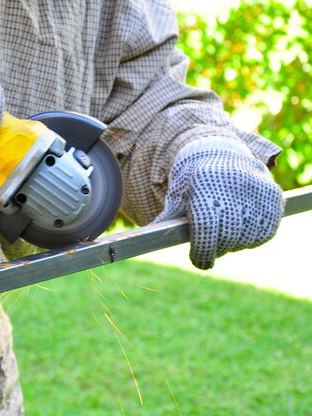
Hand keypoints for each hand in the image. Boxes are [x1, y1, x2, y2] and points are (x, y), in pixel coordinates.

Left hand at [153, 138, 283, 269]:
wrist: (219, 152)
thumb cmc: (192, 181)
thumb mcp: (176, 195)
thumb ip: (166, 220)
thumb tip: (144, 241)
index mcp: (203, 183)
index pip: (206, 228)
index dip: (202, 251)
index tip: (199, 261)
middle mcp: (233, 184)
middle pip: (228, 237)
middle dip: (216, 249)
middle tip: (209, 248)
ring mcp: (257, 189)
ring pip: (246, 238)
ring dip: (233, 244)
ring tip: (224, 231)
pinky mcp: (273, 197)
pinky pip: (264, 233)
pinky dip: (251, 238)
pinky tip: (240, 228)